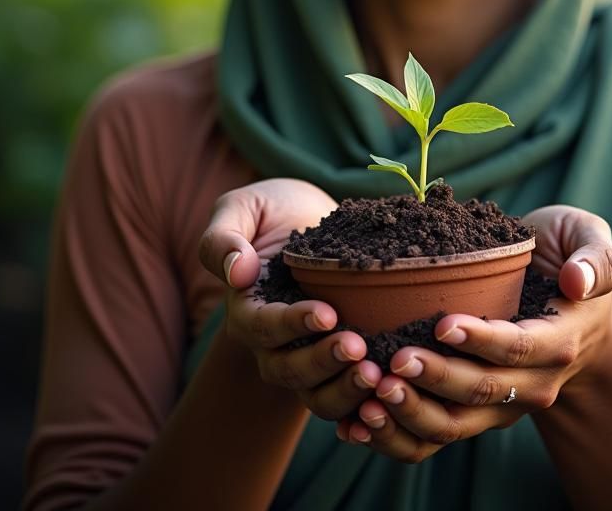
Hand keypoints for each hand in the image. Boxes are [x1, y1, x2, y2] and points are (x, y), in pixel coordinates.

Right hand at [198, 178, 383, 420]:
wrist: (306, 217)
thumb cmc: (270, 210)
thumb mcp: (242, 208)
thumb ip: (223, 238)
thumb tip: (237, 273)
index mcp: (246, 308)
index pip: (263, 327)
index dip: (293, 325)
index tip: (328, 314)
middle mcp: (270, 342)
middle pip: (288, 370)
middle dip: (323, 363)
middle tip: (359, 348)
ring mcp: (302, 355)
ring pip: (315, 392)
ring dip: (344, 389)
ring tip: (376, 374)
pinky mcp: (334, 359)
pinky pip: (342, 394)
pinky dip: (361, 403)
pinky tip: (387, 394)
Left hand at [337, 205, 611, 461]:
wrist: (569, 303)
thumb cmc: (569, 256)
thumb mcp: (589, 238)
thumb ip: (595, 256)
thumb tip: (577, 280)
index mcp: (559, 340)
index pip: (519, 347)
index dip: (483, 340)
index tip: (442, 323)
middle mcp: (533, 382)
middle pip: (483, 391)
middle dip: (436, 378)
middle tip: (393, 360)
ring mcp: (503, 403)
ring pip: (455, 424)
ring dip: (411, 412)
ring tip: (370, 390)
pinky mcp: (474, 409)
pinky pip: (435, 434)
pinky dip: (397, 434)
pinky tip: (357, 422)